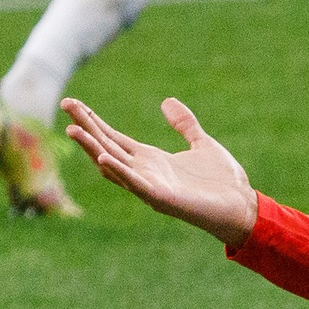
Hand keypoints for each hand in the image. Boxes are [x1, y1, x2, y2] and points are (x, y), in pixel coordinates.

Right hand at [62, 96, 258, 247]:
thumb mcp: (202, 143)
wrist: (243, 206)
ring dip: (93, 147)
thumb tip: (167, 101)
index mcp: (151, 159)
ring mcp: (150, 186)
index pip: (113, 137)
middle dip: (85, 126)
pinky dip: (119, 171)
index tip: (72, 103)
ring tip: (73, 129)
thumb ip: (185, 124)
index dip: (93, 120)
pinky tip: (104, 157)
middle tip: (65, 104)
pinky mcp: (161, 198)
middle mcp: (144, 172)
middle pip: (106, 145)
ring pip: (113, 165)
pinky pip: (136, 184)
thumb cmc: (222, 181)